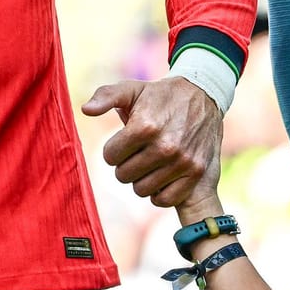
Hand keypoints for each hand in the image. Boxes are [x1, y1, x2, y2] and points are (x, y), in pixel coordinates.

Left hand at [82, 76, 222, 208]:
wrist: (202, 95)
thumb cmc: (160, 95)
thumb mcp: (132, 89)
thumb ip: (105, 96)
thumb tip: (86, 110)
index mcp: (145, 126)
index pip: (110, 156)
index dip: (113, 149)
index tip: (124, 141)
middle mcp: (165, 146)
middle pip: (124, 176)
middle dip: (126, 164)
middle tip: (136, 152)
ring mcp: (182, 161)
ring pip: (142, 190)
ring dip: (141, 178)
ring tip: (149, 162)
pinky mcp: (196, 172)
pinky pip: (165, 199)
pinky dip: (160, 192)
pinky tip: (162, 175)